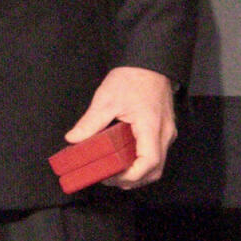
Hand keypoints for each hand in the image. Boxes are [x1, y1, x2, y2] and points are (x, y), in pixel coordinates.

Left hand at [65, 66, 176, 188]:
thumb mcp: (106, 99)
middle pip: (155, 170)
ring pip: (157, 164)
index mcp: (151, 127)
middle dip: (132, 179)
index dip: (131, 175)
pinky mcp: (163, 129)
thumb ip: (90, 122)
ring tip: (113, 170)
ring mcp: (166, 132)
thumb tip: (73, 139)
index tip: (111, 177)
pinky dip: (140, 161)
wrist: (149, 62)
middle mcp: (164, 134)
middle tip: (108, 177)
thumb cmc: (131, 78)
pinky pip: (155, 152)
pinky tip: (124, 157)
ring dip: (137, 172)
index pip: (149, 162)